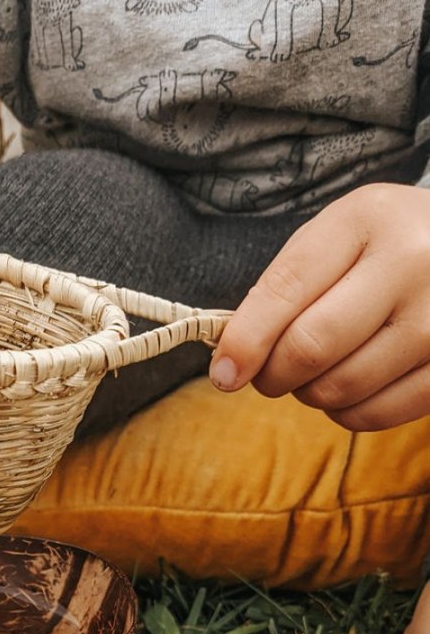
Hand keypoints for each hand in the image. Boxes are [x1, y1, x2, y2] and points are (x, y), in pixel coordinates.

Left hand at [209, 183, 429, 430]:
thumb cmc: (379, 246)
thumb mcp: (331, 240)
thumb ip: (280, 290)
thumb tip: (233, 362)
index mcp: (365, 219)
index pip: (285, 290)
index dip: (245, 341)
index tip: (223, 373)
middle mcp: (411, 261)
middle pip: (310, 346)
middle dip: (271, 374)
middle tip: (267, 375)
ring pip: (342, 386)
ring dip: (308, 393)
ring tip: (313, 374)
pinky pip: (378, 413)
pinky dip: (346, 412)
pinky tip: (348, 390)